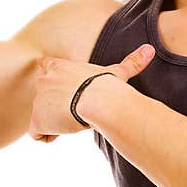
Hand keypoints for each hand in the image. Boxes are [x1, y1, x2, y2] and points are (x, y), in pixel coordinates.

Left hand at [28, 43, 155, 142]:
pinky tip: (64, 134)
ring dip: (54, 122)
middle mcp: (43, 80)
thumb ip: (131, 62)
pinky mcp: (36, 119)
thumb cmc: (107, 87)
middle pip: (43, 96)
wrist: (98, 103)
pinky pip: (36, 133)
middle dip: (55, 105)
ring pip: (41, 116)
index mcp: (58, 66)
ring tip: (73, 122)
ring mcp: (38, 100)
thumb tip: (150, 49)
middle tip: (76, 111)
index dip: (53, 81)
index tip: (65, 92)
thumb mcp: (118, 73)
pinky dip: (47, 136)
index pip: (45, 66)